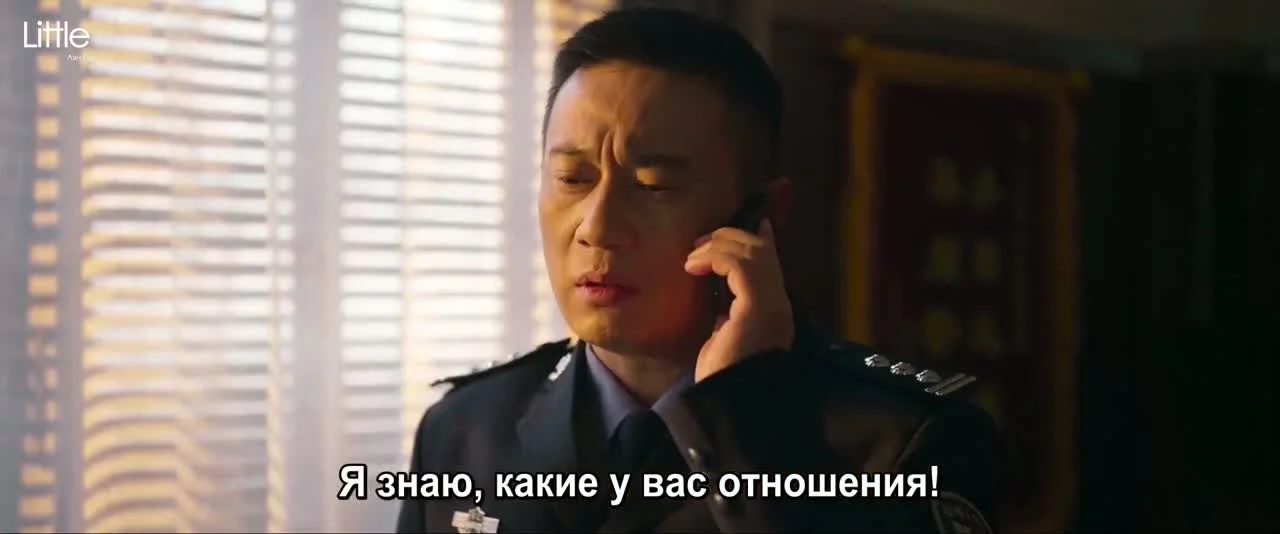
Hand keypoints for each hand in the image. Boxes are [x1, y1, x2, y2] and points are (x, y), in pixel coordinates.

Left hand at [684, 219, 793, 381]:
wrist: (730, 404)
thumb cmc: (722, 378)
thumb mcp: (724, 337)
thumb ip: (728, 314)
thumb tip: (721, 298)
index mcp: (772, 310)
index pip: (769, 262)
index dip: (753, 238)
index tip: (728, 229)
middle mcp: (778, 303)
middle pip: (762, 249)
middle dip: (729, 237)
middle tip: (699, 244)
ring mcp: (772, 303)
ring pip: (752, 250)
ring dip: (718, 245)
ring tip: (693, 258)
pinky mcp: (758, 306)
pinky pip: (740, 264)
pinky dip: (714, 257)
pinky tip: (693, 267)